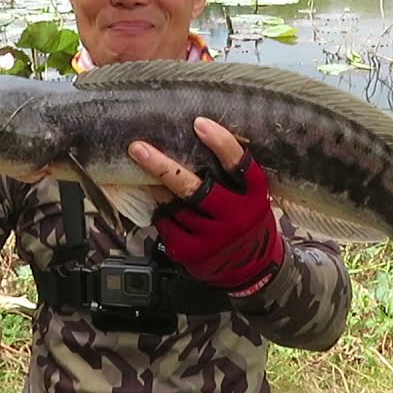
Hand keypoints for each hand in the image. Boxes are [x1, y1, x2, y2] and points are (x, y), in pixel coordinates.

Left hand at [127, 117, 284, 296]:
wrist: (253, 268)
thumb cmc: (247, 220)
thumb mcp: (252, 196)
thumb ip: (232, 176)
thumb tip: (194, 138)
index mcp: (255, 196)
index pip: (240, 165)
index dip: (221, 143)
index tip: (199, 123)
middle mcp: (235, 217)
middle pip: (194, 188)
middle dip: (162, 167)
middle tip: (138, 149)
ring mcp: (212, 238)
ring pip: (174, 206)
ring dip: (157, 190)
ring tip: (143, 172)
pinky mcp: (192, 253)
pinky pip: (167, 225)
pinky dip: (160, 212)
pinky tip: (160, 205)